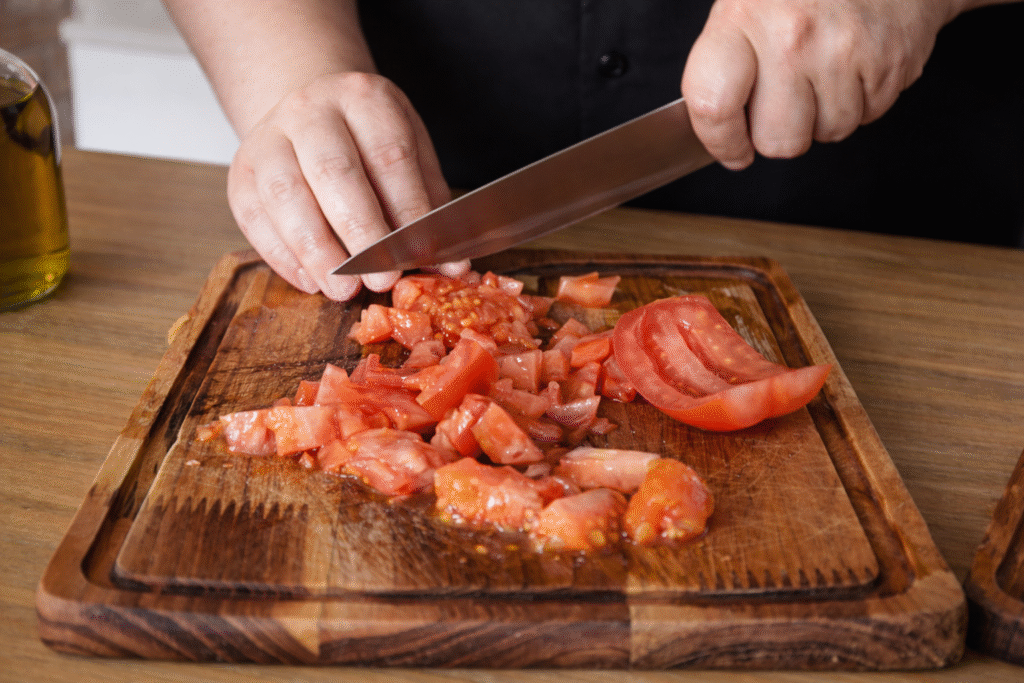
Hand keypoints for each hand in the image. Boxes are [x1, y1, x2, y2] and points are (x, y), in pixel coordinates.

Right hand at [227, 72, 469, 300]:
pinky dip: (282, 257)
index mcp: (364, 98)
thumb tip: (448, 266)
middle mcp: (310, 110)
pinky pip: (254, 218)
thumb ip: (428, 208)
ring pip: (285, 196)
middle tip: (382, 280)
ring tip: (343, 290)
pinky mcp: (240, 172)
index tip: (423, 255)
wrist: (311, 112)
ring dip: (316, 252)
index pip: (389, 156)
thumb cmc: (369, 142)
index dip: (407, 210)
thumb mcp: (411, 155)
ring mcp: (268, 139)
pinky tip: (311, 283)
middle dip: (361, 234)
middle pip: (333, 172)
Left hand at [681, 0, 955, 168]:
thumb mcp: (746, 6)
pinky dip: (863, 99)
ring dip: (826, 115)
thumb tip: (718, 128)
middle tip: (786, 100)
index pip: (714, 107)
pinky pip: (871, 115)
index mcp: (743, 20)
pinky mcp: (891, 59)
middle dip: (781, 134)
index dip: (721, 142)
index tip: (732, 150)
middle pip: (779, 141)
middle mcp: (792, 38)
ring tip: (826, 70)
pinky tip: (855, 63)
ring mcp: (845, 50)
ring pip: (829, 132)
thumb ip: (725, 67)